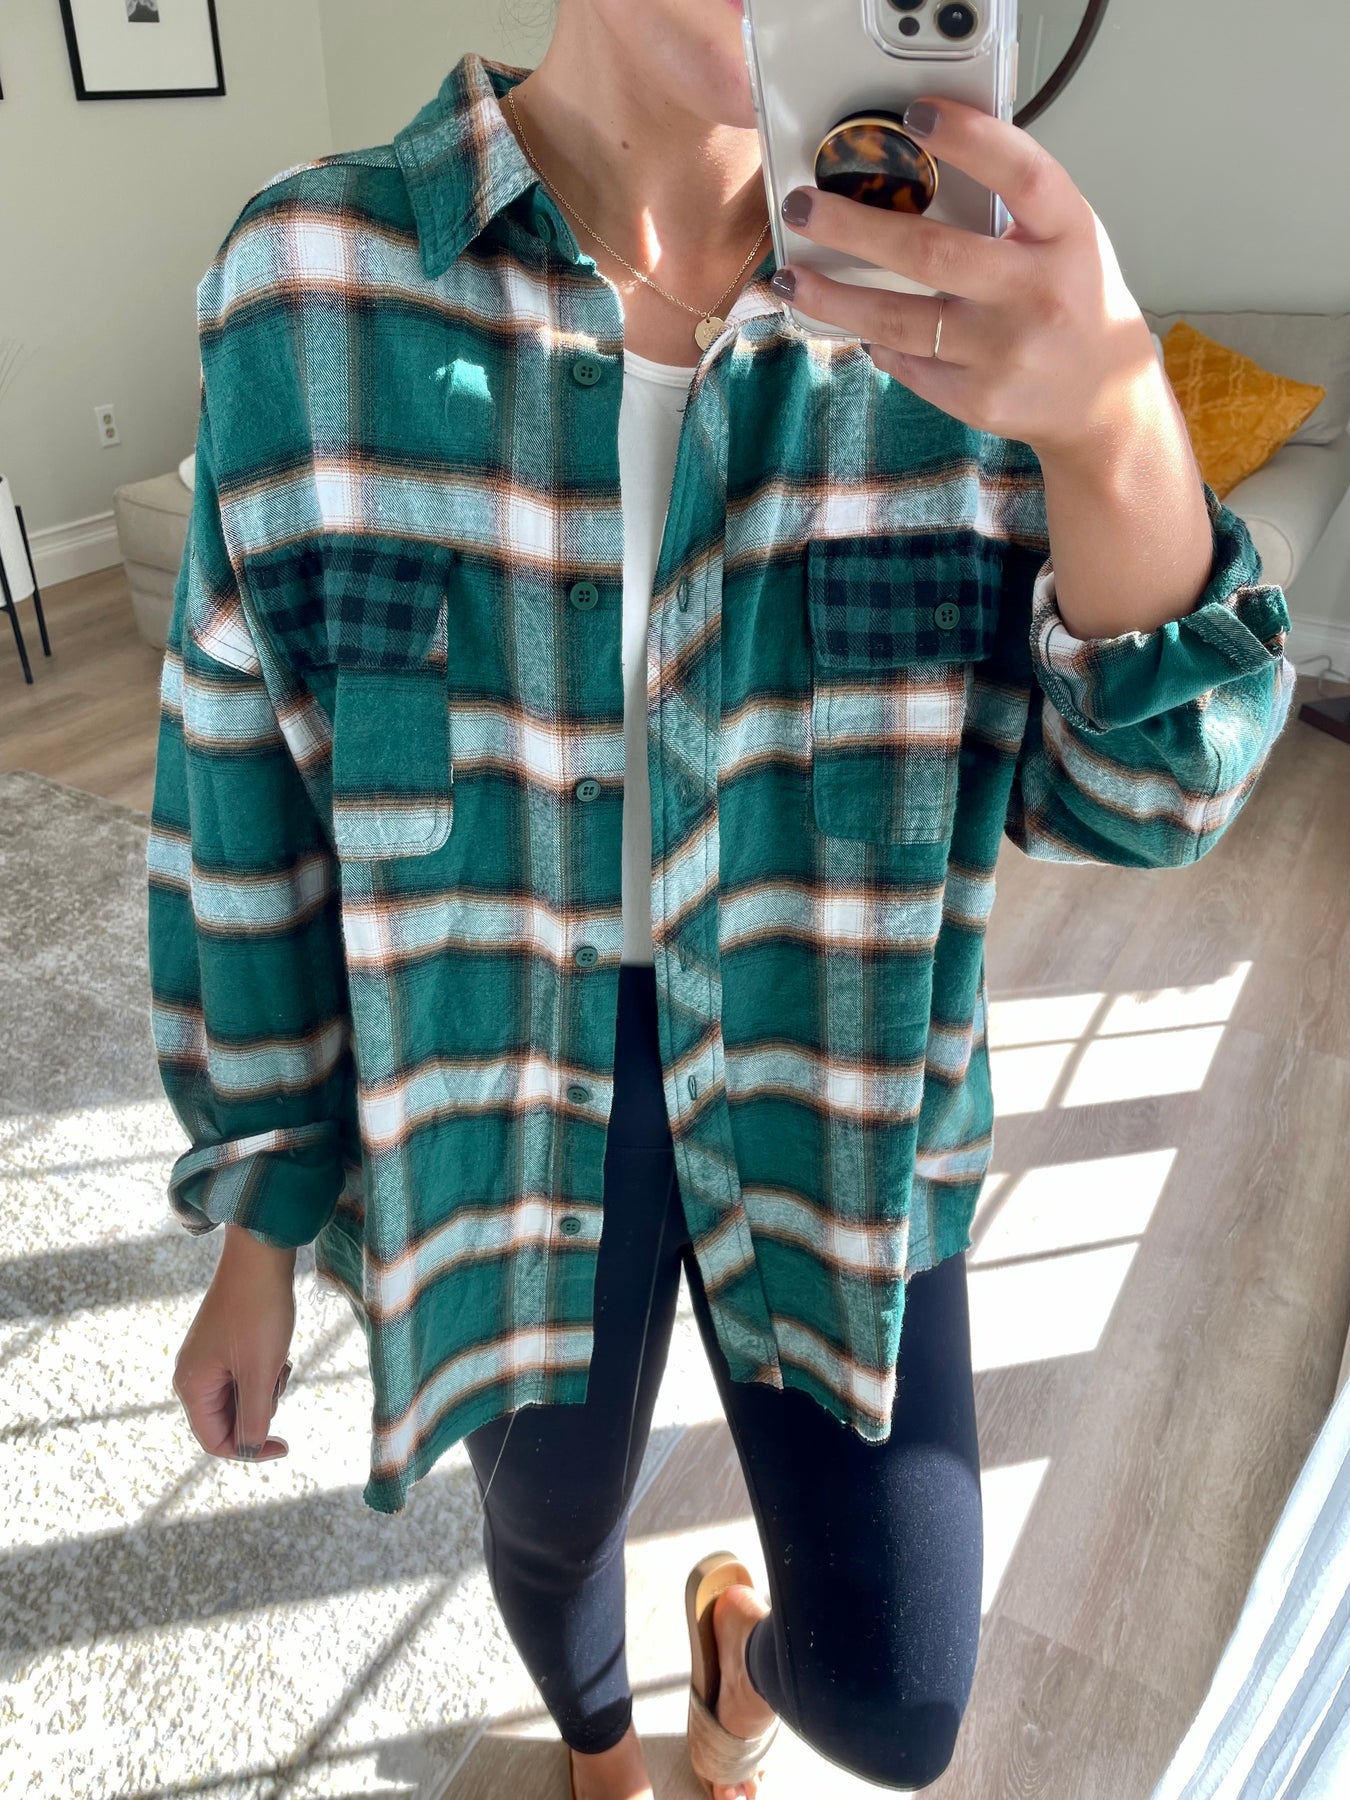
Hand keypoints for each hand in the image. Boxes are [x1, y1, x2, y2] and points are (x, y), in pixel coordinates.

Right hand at [172, 1226, 296, 1463]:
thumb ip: (253, 1417)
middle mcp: (192, 1375)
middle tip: (278, 1375)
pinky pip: (245, 1374)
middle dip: (260, 1408)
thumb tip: (248, 1448)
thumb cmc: (258, 1312)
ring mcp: (207, 1357)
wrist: (260, 1255)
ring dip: (266, 1387)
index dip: (250, 1450)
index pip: (216, 1441)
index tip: (285, 1445)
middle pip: (228, 1419)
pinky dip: (265, 1370)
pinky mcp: (223, 1343)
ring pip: (241, 1396)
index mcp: (192, 1387)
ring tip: (278, 1357)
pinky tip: (277, 1348)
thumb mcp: (260, 1372)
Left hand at [772, 95, 1165, 460]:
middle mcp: (1038, 293)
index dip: (970, 139)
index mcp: (1067, 236)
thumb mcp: (1063, 240)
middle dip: (854, 227)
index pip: (1021, 174)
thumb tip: (912, 171)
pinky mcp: (979, 399)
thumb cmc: (1071, 300)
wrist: (1104, 403)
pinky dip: (880, 342)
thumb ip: (1009, 207)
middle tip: (803, 207)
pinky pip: (909, 363)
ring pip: (899, 321)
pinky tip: (859, 327)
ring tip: (792, 277)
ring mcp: (1005, 352)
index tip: (916, 116)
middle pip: (931, 253)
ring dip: (835, 299)